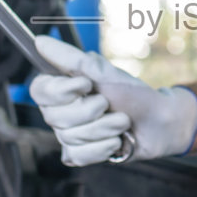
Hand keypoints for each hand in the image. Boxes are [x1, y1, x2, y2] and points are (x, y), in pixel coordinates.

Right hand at [30, 36, 196, 165]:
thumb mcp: (101, 71)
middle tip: (109, 103)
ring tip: (121, 122)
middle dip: (90, 111)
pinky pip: (79, 155)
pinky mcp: (81, 154)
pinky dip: (102, 147)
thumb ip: (68, 57)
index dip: (60, 91)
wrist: (158, 121)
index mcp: (63, 88)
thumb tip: (40, 41)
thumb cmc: (131, 92)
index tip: (86, 85)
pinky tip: (116, 141)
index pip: (39, 90)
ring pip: (70, 137)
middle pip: (55, 117)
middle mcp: (61, 111)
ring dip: (104, 128)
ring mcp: (69, 134)